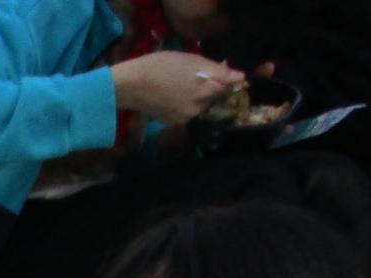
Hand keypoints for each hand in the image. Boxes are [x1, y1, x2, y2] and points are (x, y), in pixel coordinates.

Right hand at [111, 52, 244, 126]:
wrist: (130, 86)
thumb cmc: (160, 65)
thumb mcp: (191, 60)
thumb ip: (218, 70)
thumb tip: (241, 78)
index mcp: (207, 90)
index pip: (229, 87)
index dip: (226, 79)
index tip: (220, 73)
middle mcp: (200, 108)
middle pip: (214, 97)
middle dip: (209, 87)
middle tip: (193, 76)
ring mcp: (186, 118)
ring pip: (200, 105)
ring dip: (197, 97)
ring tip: (180, 86)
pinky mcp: (174, 123)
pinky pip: (188, 112)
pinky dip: (185, 104)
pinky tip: (172, 97)